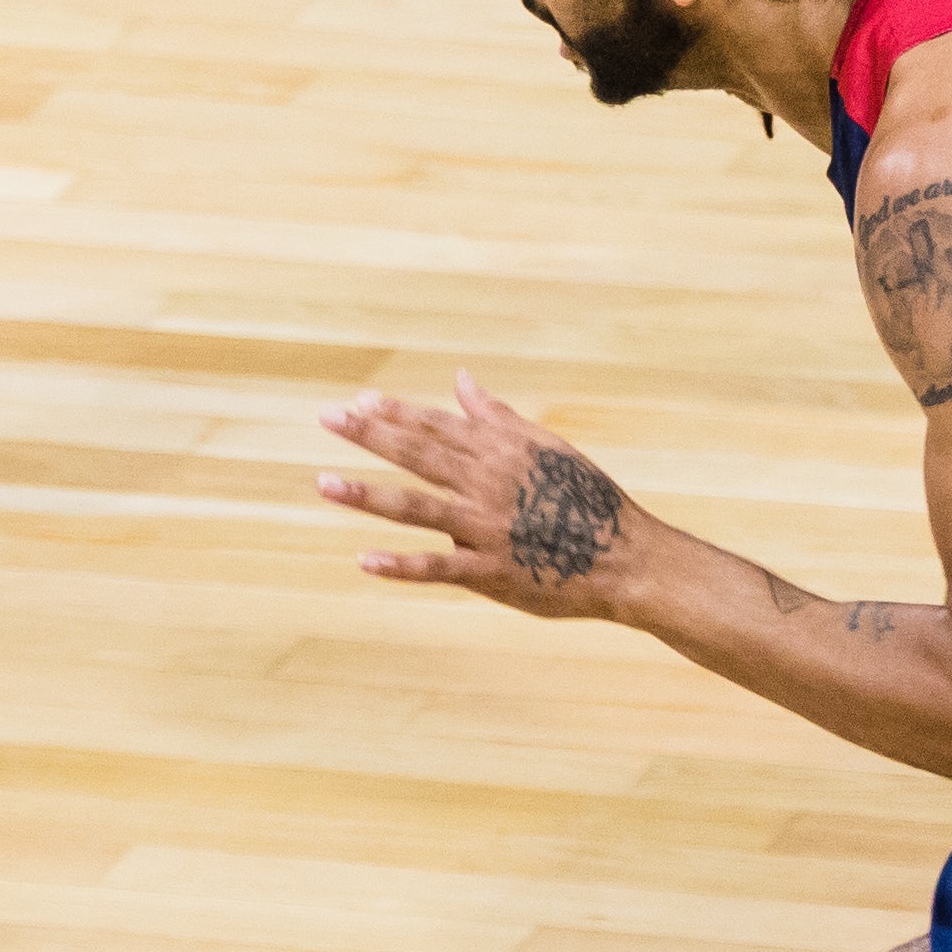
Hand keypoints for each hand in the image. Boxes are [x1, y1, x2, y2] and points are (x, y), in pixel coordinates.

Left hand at [324, 376, 644, 613]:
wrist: (627, 559)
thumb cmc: (588, 501)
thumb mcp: (547, 448)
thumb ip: (498, 416)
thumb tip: (462, 380)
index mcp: (502, 453)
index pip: (438, 426)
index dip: (396, 413)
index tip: (357, 402)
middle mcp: (488, 484)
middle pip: (418, 455)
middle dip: (370, 435)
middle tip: (327, 418)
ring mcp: (486, 528)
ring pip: (416, 507)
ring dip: (368, 495)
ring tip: (324, 484)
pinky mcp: (490, 571)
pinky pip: (437, 568)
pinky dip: (401, 565)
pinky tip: (364, 560)